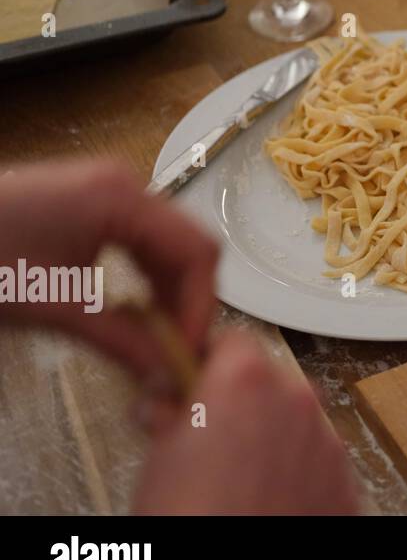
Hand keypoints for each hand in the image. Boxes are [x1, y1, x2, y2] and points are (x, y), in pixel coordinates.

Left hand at [0, 160, 217, 382]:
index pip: (195, 250)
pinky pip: (141, 239)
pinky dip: (147, 277)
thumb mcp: (53, 307)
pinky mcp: (92, 201)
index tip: (189, 353)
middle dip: (188, 300)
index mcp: (120, 197)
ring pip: (167, 243)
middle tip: (175, 352)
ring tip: (156, 339)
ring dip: (169, 291)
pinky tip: (134, 310)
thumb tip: (165, 376)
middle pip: (188, 244)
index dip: (201, 305)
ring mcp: (109, 189)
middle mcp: (125, 184)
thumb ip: (119, 341)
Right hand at [133, 333, 359, 514]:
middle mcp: (295, 399)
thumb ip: (169, 409)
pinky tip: (264, 499)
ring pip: (295, 420)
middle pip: (265, 379)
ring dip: (269, 437)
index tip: (189, 378)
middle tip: (202, 435)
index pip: (228, 339)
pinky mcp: (345, 480)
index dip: (203, 361)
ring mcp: (327, 440)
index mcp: (244, 381)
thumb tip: (168, 400)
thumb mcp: (156, 454)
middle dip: (236, 401)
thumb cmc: (191, 521)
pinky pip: (317, 460)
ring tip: (233, 479)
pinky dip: (295, 472)